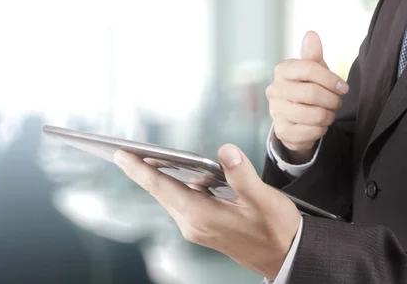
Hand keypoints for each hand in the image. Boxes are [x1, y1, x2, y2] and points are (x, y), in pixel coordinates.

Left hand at [114, 144, 300, 279]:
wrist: (286, 255)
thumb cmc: (277, 228)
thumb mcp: (262, 199)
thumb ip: (242, 174)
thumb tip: (226, 151)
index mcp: (202, 215)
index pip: (162, 187)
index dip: (139, 169)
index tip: (120, 154)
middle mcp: (193, 224)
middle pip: (160, 192)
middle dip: (140, 171)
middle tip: (121, 152)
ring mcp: (197, 228)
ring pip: (169, 197)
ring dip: (155, 178)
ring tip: (141, 158)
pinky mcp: (204, 227)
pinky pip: (181, 202)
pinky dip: (173, 186)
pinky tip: (175, 173)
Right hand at [266, 31, 348, 161]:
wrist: (295, 120)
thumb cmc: (307, 89)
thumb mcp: (313, 71)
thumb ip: (313, 55)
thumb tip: (311, 34)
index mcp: (282, 70)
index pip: (309, 68)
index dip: (331, 79)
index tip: (344, 88)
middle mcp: (274, 89)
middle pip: (312, 93)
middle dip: (332, 100)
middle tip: (337, 103)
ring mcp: (275, 111)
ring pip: (314, 114)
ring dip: (329, 116)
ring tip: (328, 113)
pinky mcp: (282, 131)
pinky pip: (312, 131)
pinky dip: (321, 130)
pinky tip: (318, 125)